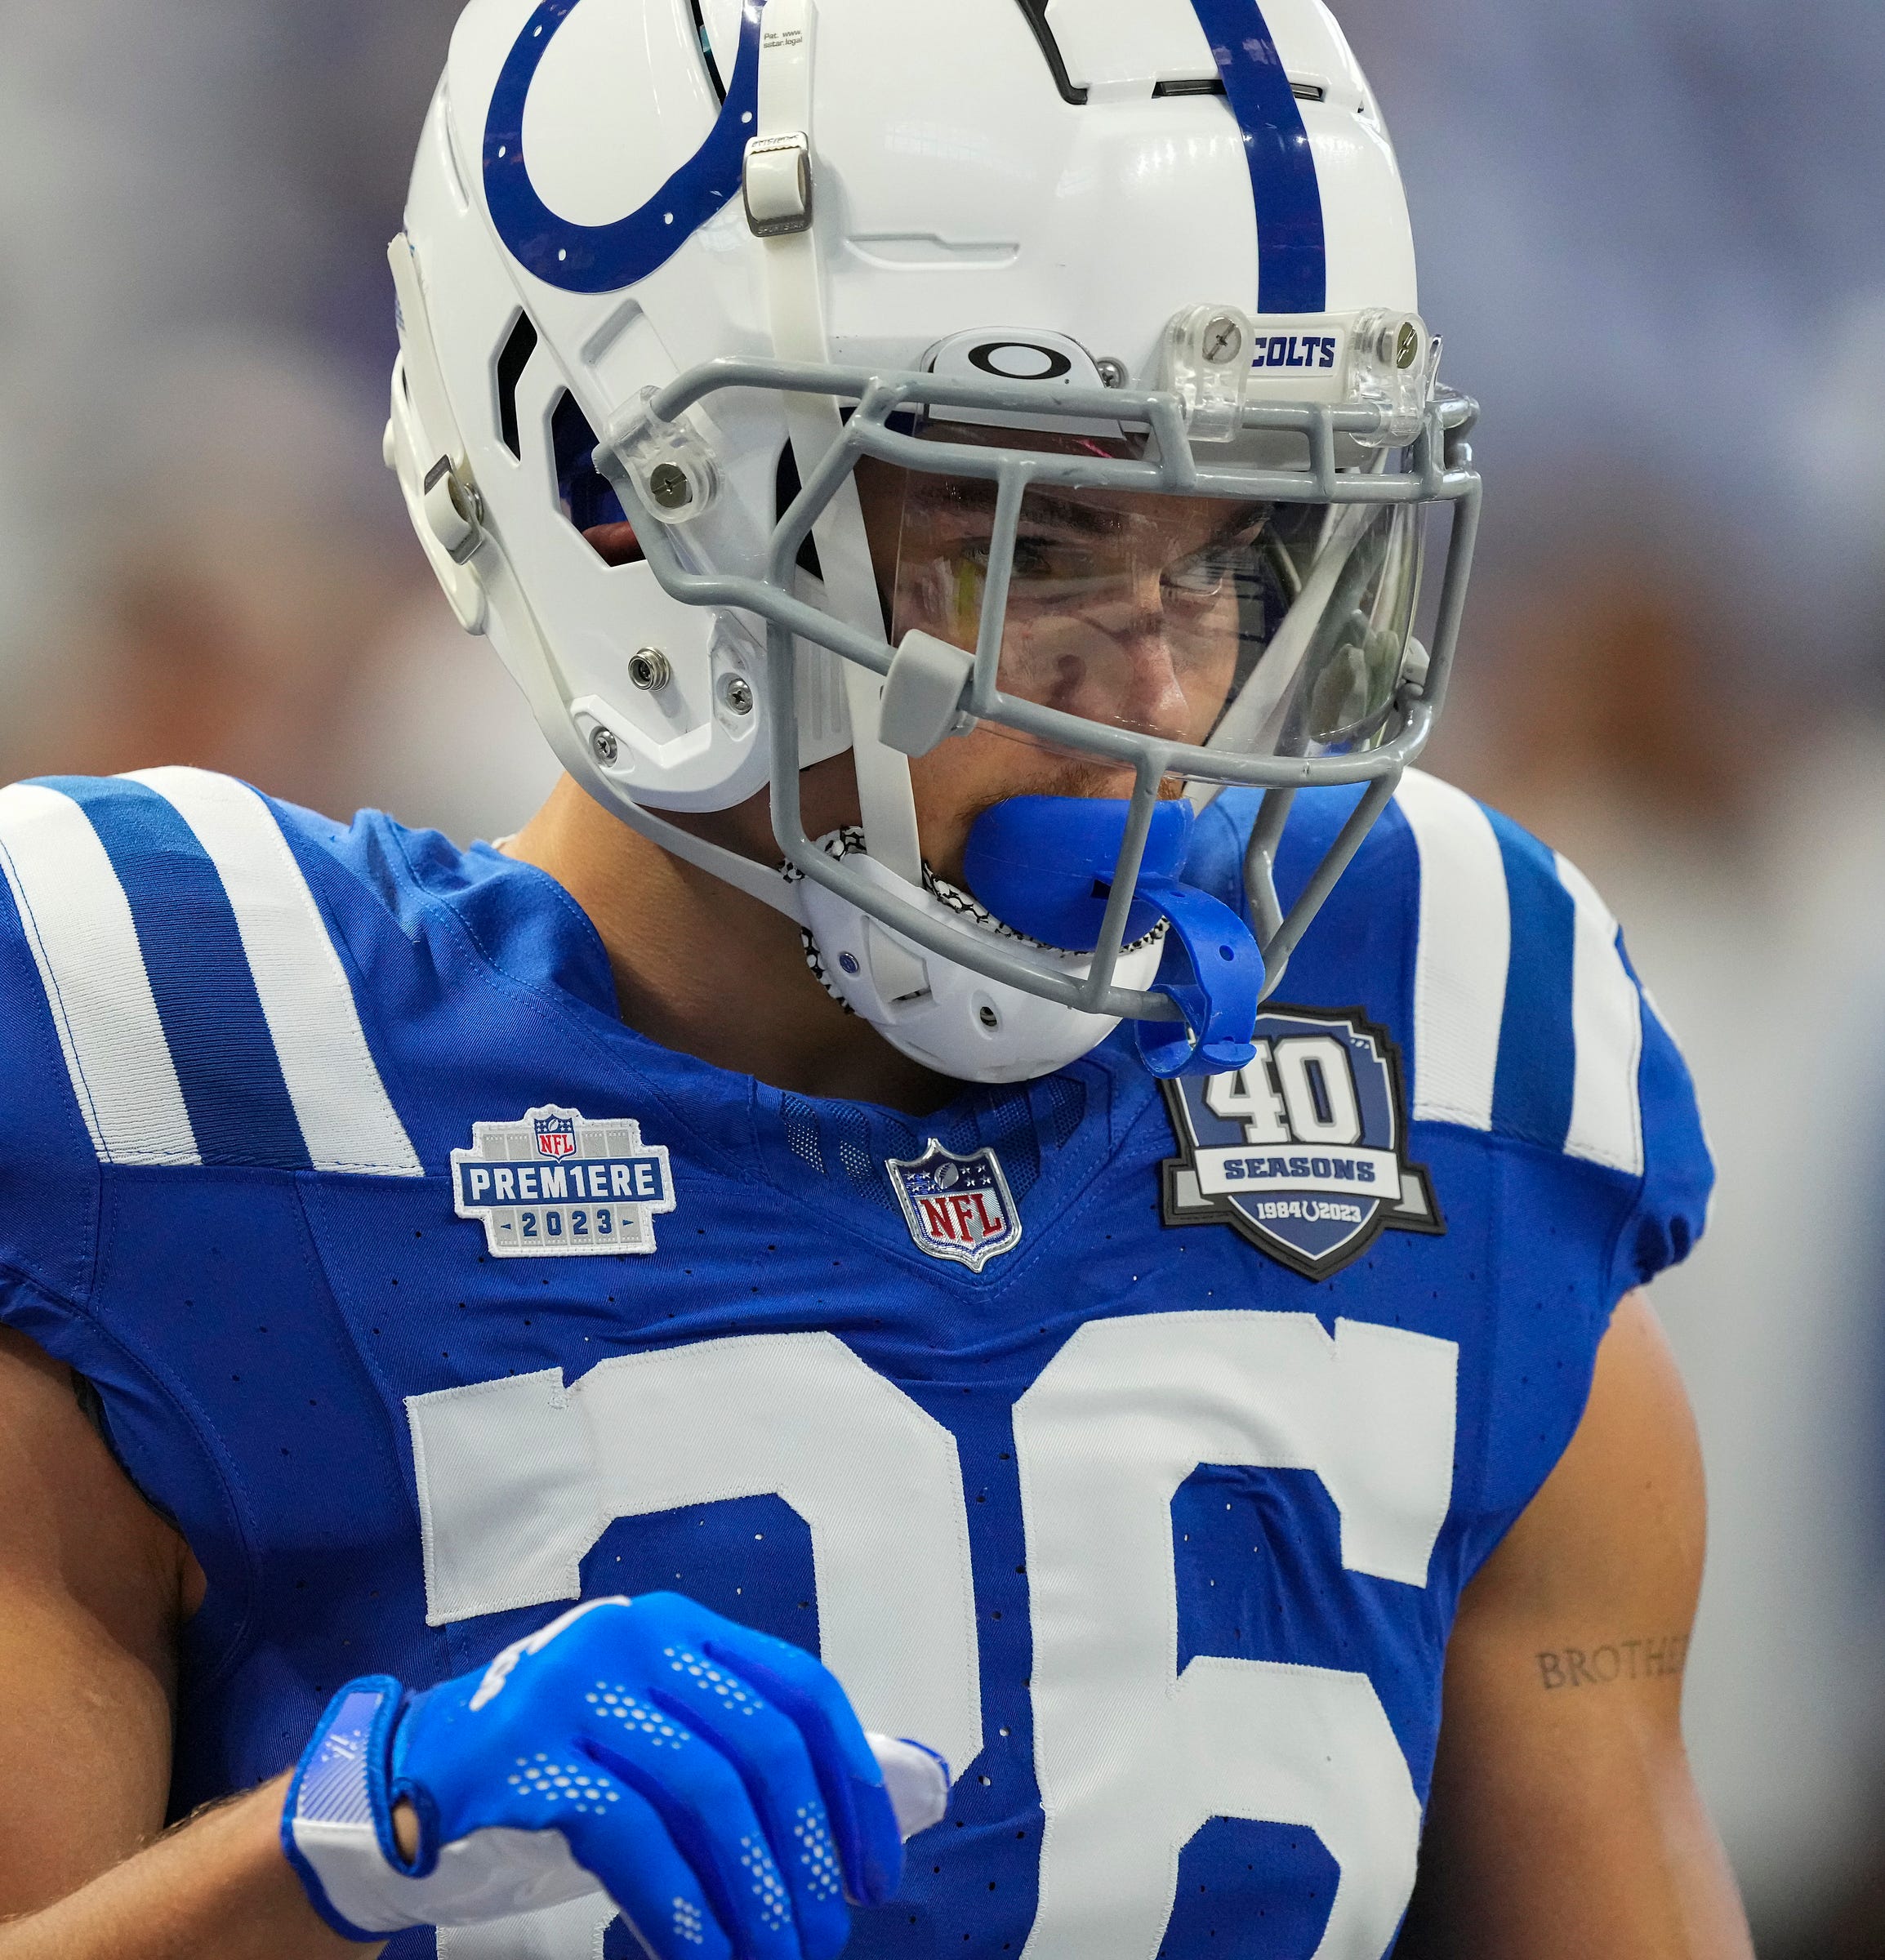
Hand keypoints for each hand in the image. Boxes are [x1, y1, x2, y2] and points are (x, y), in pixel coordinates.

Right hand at [281, 1594, 948, 1955]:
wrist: (414, 1767)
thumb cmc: (560, 1757)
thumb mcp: (655, 1727)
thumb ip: (741, 1750)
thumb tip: (879, 1808)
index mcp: (681, 1626)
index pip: (801, 1690)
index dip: (852, 1786)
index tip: (875, 1874)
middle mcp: (634, 1637)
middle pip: (762, 1744)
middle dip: (805, 1856)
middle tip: (823, 1939)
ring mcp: (574, 1688)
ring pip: (705, 1793)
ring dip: (753, 1893)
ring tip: (774, 1958)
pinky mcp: (523, 1754)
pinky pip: (631, 1836)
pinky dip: (680, 1907)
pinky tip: (706, 1956)